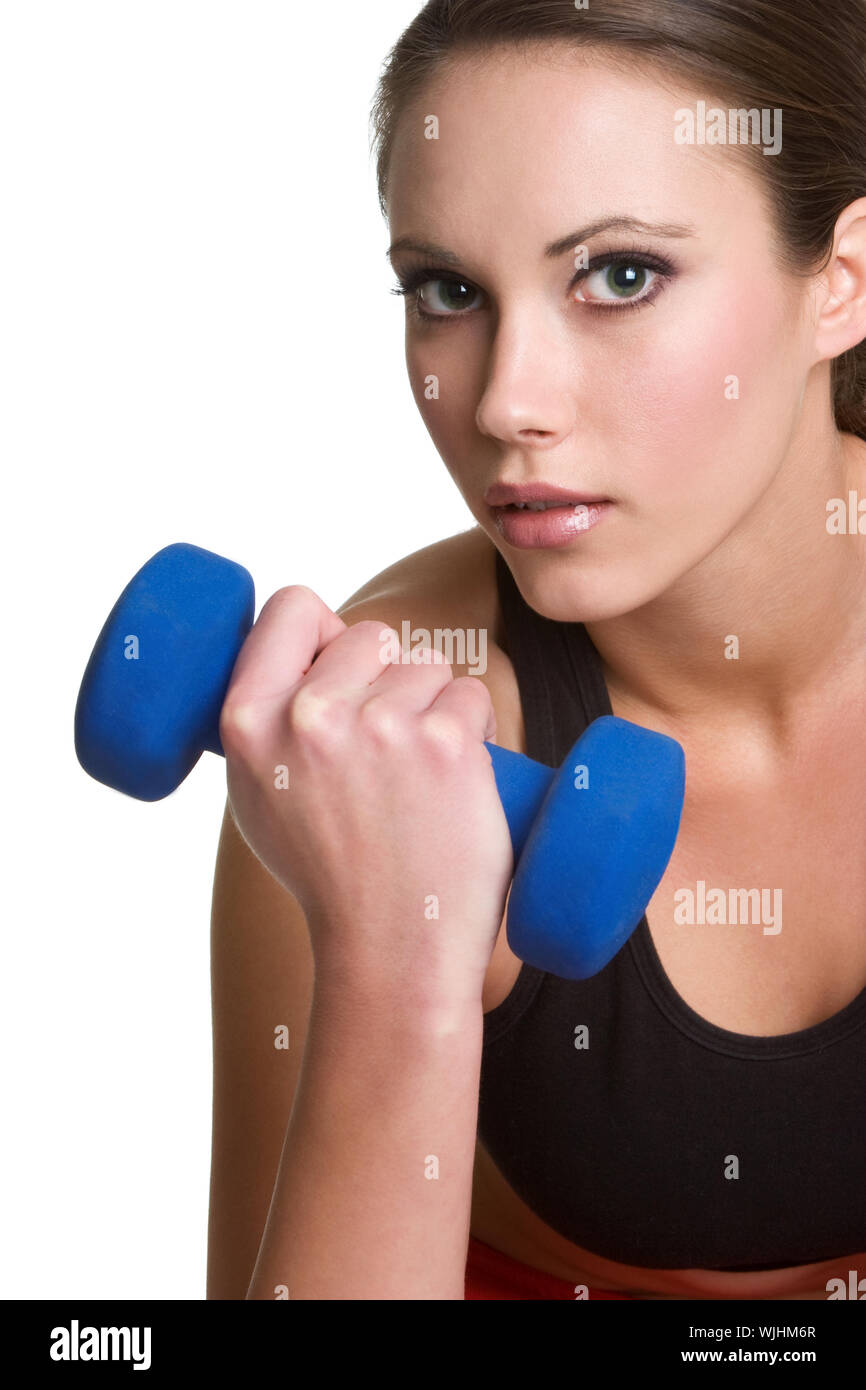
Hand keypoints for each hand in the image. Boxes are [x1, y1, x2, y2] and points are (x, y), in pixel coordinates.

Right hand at [218, 586, 513, 1011]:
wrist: (390, 946)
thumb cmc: (329, 875)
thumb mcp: (257, 795)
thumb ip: (269, 719)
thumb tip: (309, 647)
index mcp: (247, 720)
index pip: (291, 607)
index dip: (323, 629)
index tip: (340, 663)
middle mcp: (308, 716)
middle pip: (371, 634)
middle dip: (389, 677)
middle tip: (387, 748)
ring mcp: (379, 726)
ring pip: (427, 665)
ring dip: (434, 707)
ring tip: (418, 778)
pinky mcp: (445, 743)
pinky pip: (472, 696)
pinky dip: (475, 731)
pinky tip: (453, 782)